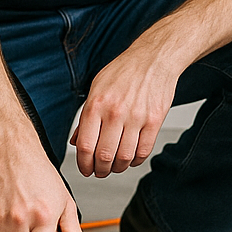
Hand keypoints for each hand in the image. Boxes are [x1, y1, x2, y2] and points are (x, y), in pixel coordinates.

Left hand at [71, 49, 177, 177]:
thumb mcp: (96, 89)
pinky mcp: (155, 121)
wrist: (153, 59)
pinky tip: (132, 158)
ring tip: (115, 167)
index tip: (85, 169)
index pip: (86, 146)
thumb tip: (77, 142)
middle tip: (100, 172)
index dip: (84, 164)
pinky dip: (136, 160)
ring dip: (118, 168)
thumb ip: (86, 117)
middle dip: (100, 170)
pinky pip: (144, 150)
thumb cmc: (123, 72)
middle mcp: (115, 112)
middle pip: (105, 156)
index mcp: (96, 105)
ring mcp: (136, 117)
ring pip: (124, 157)